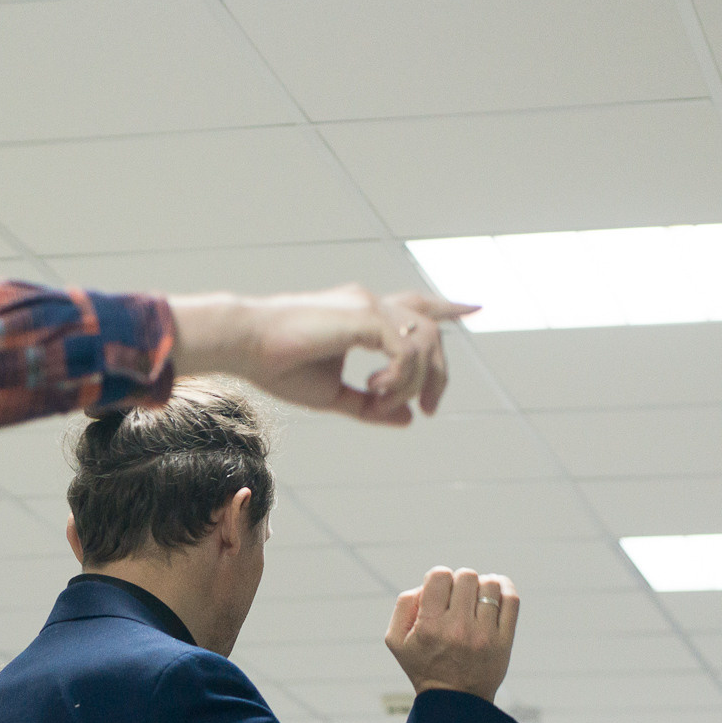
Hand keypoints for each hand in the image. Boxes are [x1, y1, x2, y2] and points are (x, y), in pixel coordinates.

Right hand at [169, 288, 474, 424]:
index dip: (449, 306)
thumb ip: (372, 405)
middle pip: (431, 330)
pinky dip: (400, 377)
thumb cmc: (279, 367)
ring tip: (379, 399)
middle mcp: (371, 304)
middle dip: (439, 373)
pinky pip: (406, 351)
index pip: (417, 305)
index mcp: (363, 315)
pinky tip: (374, 389)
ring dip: (412, 381)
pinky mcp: (366, 317)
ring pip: (424, 342)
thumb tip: (409, 418)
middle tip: (430, 410)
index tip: (476, 308)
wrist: (246, 346)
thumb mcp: (332, 396)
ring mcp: (370, 306)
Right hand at [386, 567, 519, 702]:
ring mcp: (484, 635)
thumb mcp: (396, 640)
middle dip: (460, 582)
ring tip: (475, 598)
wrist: (454, 701)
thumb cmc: (423, 665)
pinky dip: (504, 587)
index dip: (439, 578)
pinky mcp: (503, 641)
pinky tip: (495, 590)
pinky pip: (511, 600)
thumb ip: (404, 605)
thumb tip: (427, 585)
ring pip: (490, 585)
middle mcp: (458, 629)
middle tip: (457, 599)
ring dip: (481, 586)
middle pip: (467, 576)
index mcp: (429, 627)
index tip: (440, 592)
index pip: (440, 575)